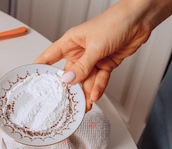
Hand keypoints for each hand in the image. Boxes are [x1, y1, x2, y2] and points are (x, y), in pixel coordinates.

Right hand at [34, 3, 151, 109]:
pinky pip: (99, 79)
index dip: (40, 68)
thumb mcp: (95, 47)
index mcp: (71, 42)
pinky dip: (98, 88)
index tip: (31, 80)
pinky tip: (95, 96)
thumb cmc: (115, 22)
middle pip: (70, 74)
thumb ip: (82, 66)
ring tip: (84, 105)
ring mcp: (93, 59)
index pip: (50, 56)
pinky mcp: (105, 64)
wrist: (139, 20)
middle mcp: (80, 52)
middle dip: (69, 89)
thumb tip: (68, 80)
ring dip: (85, 93)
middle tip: (65, 103)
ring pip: (85, 80)